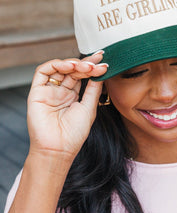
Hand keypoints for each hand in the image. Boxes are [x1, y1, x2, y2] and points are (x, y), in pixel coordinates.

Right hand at [27, 53, 107, 167]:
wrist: (58, 149)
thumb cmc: (73, 135)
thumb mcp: (89, 108)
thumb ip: (94, 89)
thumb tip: (101, 72)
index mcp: (72, 96)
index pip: (81, 76)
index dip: (91, 67)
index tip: (103, 62)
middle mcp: (60, 92)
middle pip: (71, 70)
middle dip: (85, 64)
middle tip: (97, 63)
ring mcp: (49, 91)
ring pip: (58, 68)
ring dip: (72, 63)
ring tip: (85, 67)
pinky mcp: (37, 92)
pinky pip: (43, 72)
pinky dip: (56, 64)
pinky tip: (69, 67)